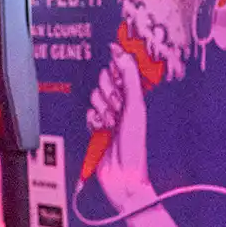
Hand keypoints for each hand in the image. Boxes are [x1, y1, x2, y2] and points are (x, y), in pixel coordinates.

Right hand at [87, 43, 153, 210]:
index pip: (123, 69)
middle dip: (107, 93)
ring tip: (109, 122)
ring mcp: (111, 115)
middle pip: (105, 83)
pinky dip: (92, 120)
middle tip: (116, 107)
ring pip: (95, 98)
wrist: (123, 173)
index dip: (117, 63)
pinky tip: (100, 129)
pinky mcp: (97, 127)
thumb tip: (123, 55)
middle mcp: (124, 103)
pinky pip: (88, 114)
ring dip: (100, 109)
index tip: (113, 53)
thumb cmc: (135, 143)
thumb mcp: (134, 107)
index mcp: (137, 96)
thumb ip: (128, 79)